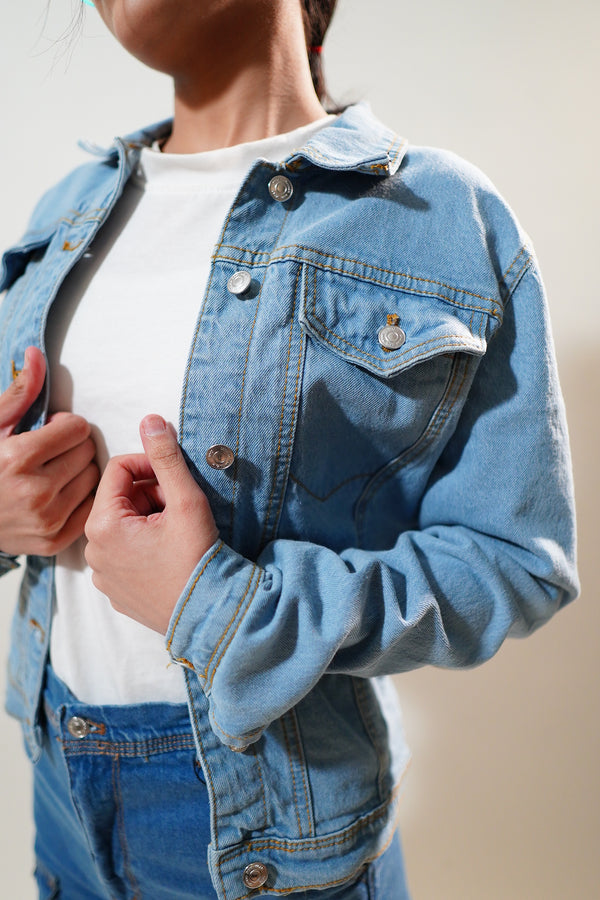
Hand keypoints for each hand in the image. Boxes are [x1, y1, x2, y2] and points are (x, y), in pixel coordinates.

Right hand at [0, 346, 98, 555]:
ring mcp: (47, 520)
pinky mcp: (55, 540)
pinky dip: (80, 500)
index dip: (63, 426)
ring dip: (78, 472)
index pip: (76, 428)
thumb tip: (37, 353)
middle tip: (50, 454)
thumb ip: (20, 393)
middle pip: (87, 453)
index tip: (47, 432)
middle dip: (72, 448)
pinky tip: (58, 495)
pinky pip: (91, 507)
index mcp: (17, 458)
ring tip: (52, 474)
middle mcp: (35, 492)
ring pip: (93, 479)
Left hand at [84, 414, 218, 633]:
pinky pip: (125, 556)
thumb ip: (166, 457)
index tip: (176, 476)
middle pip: (120, 500)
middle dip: (152, 495)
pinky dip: (146, 547)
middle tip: (182, 508)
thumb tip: (150, 421)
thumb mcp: (185, 500)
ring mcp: (104, 577)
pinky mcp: (117, 594)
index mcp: (103, 525)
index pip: (118, 470)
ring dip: (150, 520)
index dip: (150, 465)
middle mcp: (93, 552)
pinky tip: (171, 555)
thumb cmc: (198, 558)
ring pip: (123, 528)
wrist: (211, 615)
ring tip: (179, 532)